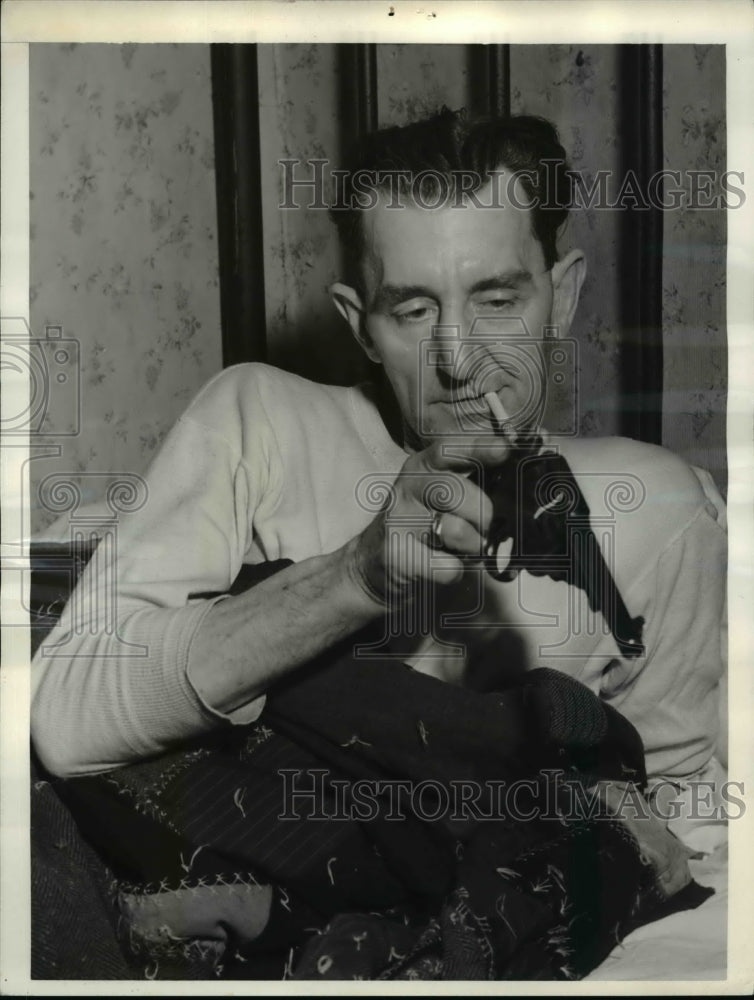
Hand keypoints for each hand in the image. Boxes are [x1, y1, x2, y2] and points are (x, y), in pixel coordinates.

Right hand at [349, 436, 509, 605]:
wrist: (373, 565)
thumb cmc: (422, 527)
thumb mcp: (441, 495)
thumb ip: (476, 483)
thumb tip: (523, 477)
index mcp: (423, 466)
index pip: (450, 449)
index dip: (480, 448)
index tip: (505, 450)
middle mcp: (408, 487)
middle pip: (458, 493)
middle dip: (484, 516)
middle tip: (484, 530)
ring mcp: (398, 521)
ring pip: (456, 531)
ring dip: (471, 547)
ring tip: (462, 549)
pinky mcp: (397, 555)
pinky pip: (448, 567)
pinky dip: (455, 572)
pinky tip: (441, 566)